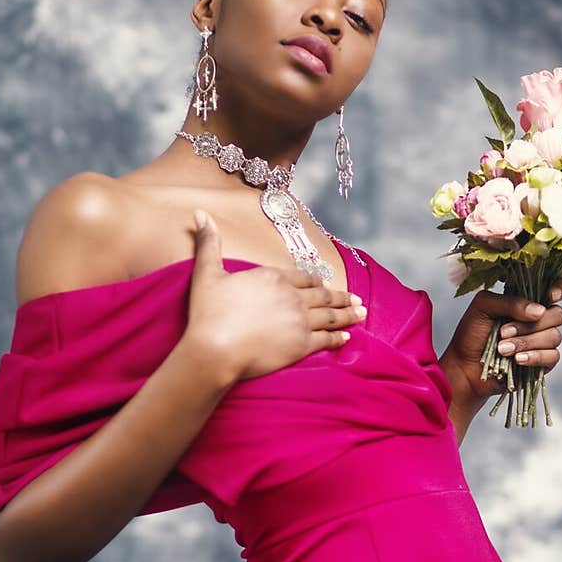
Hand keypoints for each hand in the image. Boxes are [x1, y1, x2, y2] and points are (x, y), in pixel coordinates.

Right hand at [179, 209, 367, 382]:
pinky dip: (339, 337)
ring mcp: (300, 321)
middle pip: (322, 294)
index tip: (325, 283)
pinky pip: (327, 339)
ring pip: (330, 315)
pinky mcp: (301, 345)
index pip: (302, 276)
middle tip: (357, 299)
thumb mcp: (206, 272)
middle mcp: (292, 296)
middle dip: (341, 297)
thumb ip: (209, 243)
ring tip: (361, 313)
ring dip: (348, 314)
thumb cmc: (208, 313)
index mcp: (273, 277)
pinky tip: (348, 337)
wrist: (214, 349)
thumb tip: (199, 213)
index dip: (315, 280)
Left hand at [444, 278, 561, 402]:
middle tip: (502, 332)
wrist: (464, 367)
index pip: (558, 289)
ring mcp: (542, 341)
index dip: (561, 289)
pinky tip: (517, 360)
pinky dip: (534, 357)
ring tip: (502, 349)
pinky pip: (552, 356)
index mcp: (527, 301)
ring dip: (526, 342)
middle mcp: (538, 320)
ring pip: (554, 336)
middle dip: (530, 325)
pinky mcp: (543, 363)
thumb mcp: (483, 307)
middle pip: (558, 315)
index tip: (549, 296)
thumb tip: (539, 311)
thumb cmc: (471, 334)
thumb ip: (510, 302)